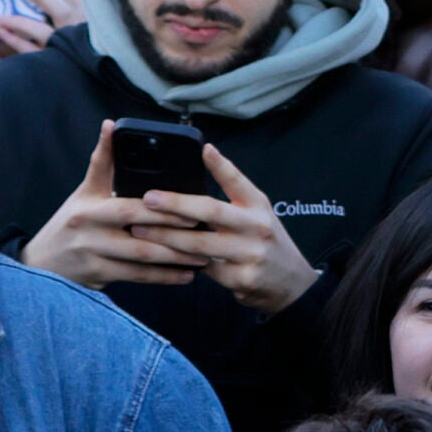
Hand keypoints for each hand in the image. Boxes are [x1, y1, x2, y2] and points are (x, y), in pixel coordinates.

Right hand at [18, 122, 206, 290]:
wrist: (42, 264)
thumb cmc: (70, 223)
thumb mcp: (83, 192)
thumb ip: (102, 163)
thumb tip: (111, 125)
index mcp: (89, 206)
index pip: (129, 205)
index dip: (160, 207)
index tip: (190, 206)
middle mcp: (90, 231)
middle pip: (139, 233)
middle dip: (174, 233)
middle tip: (204, 230)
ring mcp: (93, 256)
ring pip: (141, 259)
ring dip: (174, 259)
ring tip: (203, 256)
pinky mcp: (98, 278)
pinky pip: (136, 278)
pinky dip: (163, 277)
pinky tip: (185, 275)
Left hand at [138, 144, 320, 312]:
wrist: (291, 283)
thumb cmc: (264, 242)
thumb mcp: (257, 213)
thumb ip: (232, 195)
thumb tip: (198, 168)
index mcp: (258, 206)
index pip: (238, 181)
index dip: (221, 165)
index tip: (203, 149)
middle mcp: (257, 226)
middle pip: (211, 211)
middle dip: (175, 204)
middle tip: (148, 199)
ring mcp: (250, 254)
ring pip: (200, 245)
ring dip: (166, 237)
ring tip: (140, 229)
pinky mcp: (241, 278)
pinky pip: (203, 270)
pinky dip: (179, 263)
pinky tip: (158, 257)